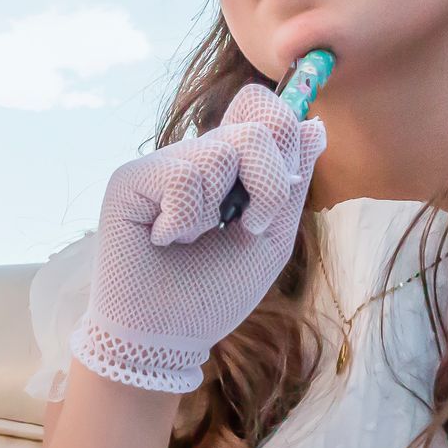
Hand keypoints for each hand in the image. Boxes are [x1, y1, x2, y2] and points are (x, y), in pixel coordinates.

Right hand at [72, 83, 326, 394]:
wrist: (165, 339)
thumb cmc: (213, 294)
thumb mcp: (270, 239)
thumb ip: (291, 183)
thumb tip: (316, 124)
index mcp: (230, 166)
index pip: (263, 108)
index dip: (284, 131)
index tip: (281, 189)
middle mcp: (196, 156)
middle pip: (259, 122)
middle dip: (271, 183)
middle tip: (248, 227)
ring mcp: (162, 164)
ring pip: (224, 149)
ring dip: (221, 212)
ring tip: (193, 240)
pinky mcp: (130, 178)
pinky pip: (185, 175)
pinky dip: (187, 220)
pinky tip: (165, 240)